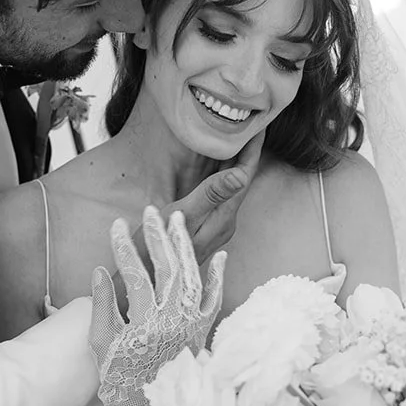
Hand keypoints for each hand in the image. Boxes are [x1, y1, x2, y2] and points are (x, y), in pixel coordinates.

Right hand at [89, 207, 225, 405]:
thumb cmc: (117, 377)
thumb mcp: (101, 342)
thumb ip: (101, 305)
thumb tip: (100, 270)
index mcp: (144, 324)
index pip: (135, 275)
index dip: (125, 248)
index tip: (117, 226)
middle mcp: (173, 323)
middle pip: (168, 268)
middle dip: (158, 236)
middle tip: (151, 211)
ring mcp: (192, 326)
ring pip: (192, 276)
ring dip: (185, 246)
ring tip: (179, 219)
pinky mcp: (203, 332)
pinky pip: (214, 300)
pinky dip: (217, 277)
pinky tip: (219, 255)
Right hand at [169, 132, 262, 264]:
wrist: (145, 281)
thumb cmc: (158, 248)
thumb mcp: (182, 217)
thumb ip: (210, 196)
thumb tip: (241, 176)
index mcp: (223, 217)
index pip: (245, 176)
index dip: (253, 149)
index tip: (260, 125)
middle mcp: (224, 222)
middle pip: (242, 180)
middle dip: (247, 152)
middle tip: (252, 124)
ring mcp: (216, 227)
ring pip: (231, 187)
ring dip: (235, 163)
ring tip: (239, 139)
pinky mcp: (205, 227)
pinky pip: (220, 195)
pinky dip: (222, 175)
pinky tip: (216, 167)